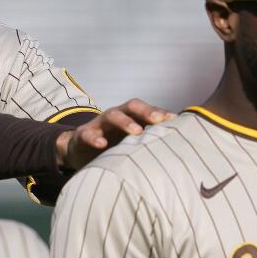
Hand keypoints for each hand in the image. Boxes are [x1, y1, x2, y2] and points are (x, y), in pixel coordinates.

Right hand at [55, 99, 172, 169]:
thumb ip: (149, 141)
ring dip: (125, 122)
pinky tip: (102, 145)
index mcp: (130, 118)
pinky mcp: (83, 135)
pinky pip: (88, 134)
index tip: (174, 120)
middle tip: (158, 120)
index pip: (147, 110)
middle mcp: (116, 116)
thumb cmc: (113, 147)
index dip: (160, 113)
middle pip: (132, 107)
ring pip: (112, 116)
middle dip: (146, 111)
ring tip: (137, 132)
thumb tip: (177, 147)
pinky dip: (95, 138)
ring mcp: (99, 124)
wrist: (79, 150)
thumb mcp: (130, 144)